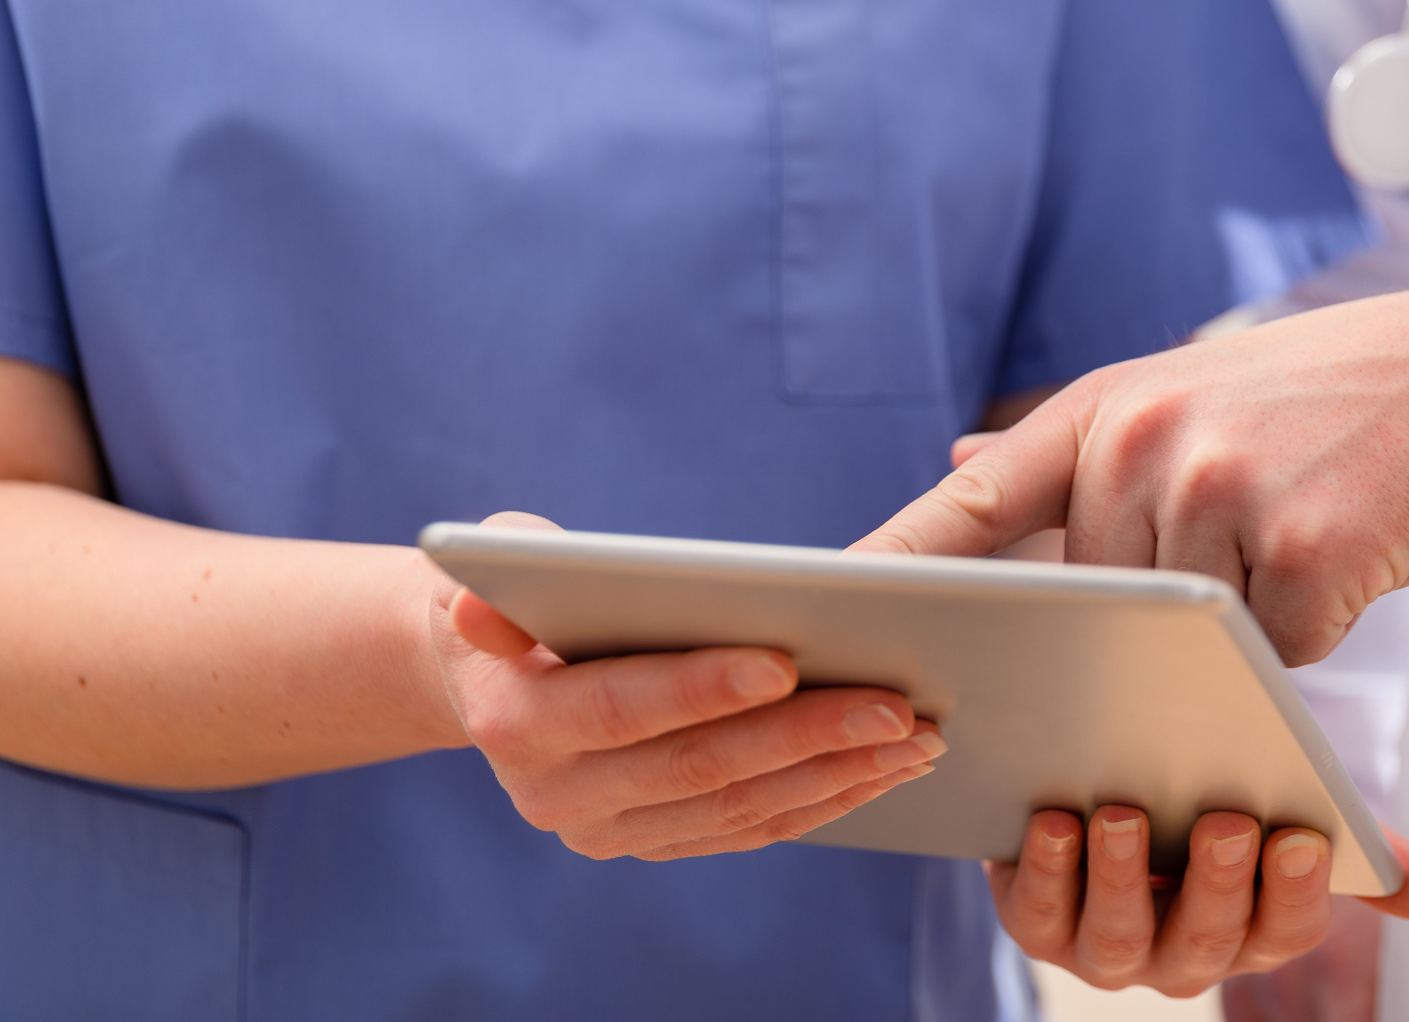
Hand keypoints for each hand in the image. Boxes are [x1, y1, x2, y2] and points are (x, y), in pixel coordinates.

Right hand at [429, 513, 945, 859]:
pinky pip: (752, 830)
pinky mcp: (655, 843)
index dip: (701, 688)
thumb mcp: (498, 566)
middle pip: (700, 767)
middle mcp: (557, 796)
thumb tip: (490, 585)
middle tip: (897, 706)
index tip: (785, 661)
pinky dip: (825, 800)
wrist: (492, 679)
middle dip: (805, 735)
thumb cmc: (516, 597)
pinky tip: (886, 768)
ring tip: (917, 736)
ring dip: (837, 775)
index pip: (620, 709)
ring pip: (739, 809)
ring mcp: (608, 832)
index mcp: (516, 723)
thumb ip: (509, 565)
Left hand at [857, 288, 1408, 666]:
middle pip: (1093, 603)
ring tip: (1294, 542)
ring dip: (1231, 630)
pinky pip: (1266, 656)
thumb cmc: (1322, 400)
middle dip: (1136, 624)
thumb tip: (961, 460)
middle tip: (1193, 586)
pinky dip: (1300, 637)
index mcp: (1109, 405)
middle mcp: (1149, 442)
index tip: (830, 608)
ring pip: (1178, 638)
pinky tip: (1341, 565)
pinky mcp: (1303, 555)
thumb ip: (1079, 446)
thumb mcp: (1186, 387)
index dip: (899, 559)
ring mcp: (1223, 496)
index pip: (977, 497)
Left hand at [992, 806, 1408, 997]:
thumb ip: (1367, 858)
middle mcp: (1185, 955)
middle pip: (1206, 937)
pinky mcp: (1039, 921)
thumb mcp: (1293, 817)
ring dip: (1120, 878)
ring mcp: (1110, 947)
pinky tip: (1053, 819)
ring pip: (1117, 937)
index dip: (1295, 891)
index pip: (1288, 928)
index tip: (1304, 836)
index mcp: (1255, 928)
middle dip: (1217, 883)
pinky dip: (1044, 870)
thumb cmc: (1217, 803)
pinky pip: (1037, 912)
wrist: (1112, 782)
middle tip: (1228, 823)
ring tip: (1125, 816)